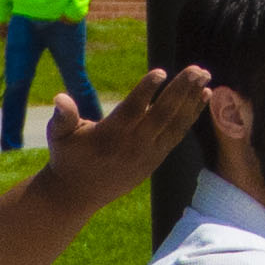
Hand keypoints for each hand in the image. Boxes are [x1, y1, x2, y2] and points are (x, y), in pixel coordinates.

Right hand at [46, 55, 205, 197]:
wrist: (78, 194)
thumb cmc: (68, 157)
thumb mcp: (58, 136)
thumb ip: (62, 117)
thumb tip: (60, 98)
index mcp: (110, 135)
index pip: (132, 110)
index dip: (147, 90)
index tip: (160, 72)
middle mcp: (133, 144)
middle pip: (162, 114)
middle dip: (181, 90)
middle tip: (197, 70)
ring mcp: (148, 153)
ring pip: (175, 124)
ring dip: (192, 100)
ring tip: (205, 77)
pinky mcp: (156, 158)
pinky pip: (178, 134)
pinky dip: (191, 115)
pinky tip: (202, 97)